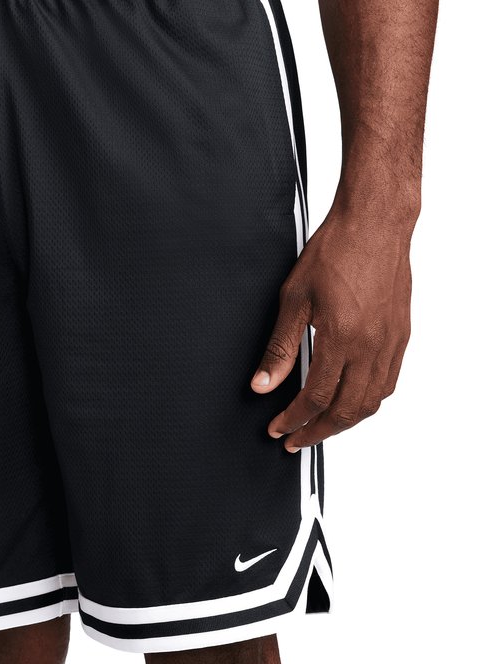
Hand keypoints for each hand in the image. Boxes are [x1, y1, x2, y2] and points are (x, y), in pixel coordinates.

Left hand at [250, 208, 411, 451]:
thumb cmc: (333, 252)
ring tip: (319, 427)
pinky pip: (388, 382)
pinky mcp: (401, 335)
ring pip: (371, 401)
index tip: (278, 429)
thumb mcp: (293, 299)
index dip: (294, 420)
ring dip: (344, 421)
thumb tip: (263, 384)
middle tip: (295, 440)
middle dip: (318, 431)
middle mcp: (371, 347)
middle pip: (346, 410)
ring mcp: (390, 343)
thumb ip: (279, 347)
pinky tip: (350, 400)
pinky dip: (367, 401)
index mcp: (341, 339)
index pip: (315, 398)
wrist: (374, 224)